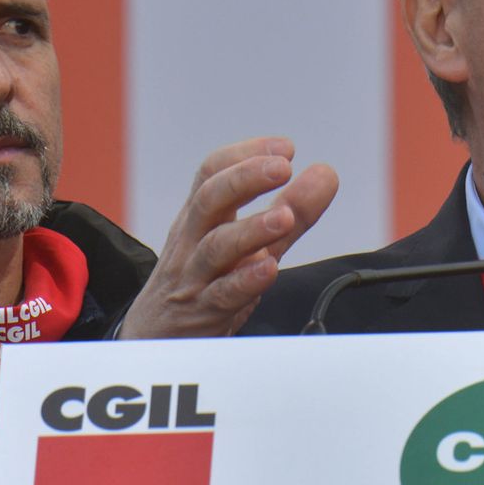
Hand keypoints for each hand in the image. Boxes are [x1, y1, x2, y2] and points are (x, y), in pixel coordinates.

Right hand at [118, 137, 338, 338]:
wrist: (157, 336)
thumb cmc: (206, 280)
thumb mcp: (248, 241)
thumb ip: (290, 210)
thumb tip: (326, 174)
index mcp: (202, 216)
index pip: (212, 172)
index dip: (246, 154)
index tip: (285, 147)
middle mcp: (193, 239)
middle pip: (209, 199)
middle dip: (245, 178)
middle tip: (283, 167)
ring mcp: (194, 276)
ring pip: (215, 247)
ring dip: (252, 229)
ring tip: (284, 218)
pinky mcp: (201, 312)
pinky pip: (221, 295)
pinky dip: (245, 281)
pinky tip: (268, 268)